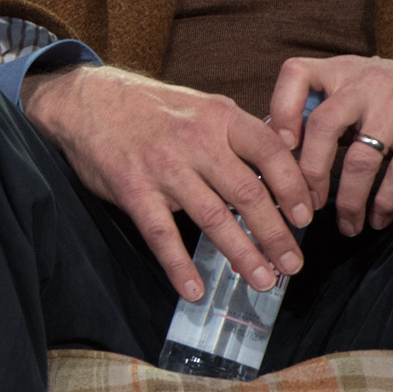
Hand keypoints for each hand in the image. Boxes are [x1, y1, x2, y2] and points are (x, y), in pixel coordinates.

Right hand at [21, 64, 314, 301]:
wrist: (86, 101)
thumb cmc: (148, 108)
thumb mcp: (199, 106)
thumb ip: (234, 133)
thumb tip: (280, 164)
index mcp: (218, 116)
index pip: (270, 151)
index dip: (293, 186)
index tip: (306, 217)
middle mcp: (195, 140)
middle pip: (248, 192)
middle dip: (276, 234)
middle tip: (292, 265)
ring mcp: (164, 166)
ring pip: (212, 217)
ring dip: (241, 254)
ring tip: (261, 280)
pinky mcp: (133, 189)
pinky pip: (161, 234)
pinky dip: (179, 266)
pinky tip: (194, 290)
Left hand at [268, 55, 392, 236]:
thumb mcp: (357, 82)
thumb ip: (322, 106)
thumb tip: (278, 150)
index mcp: (342, 69)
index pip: (296, 74)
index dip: (281, 109)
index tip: (280, 147)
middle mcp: (367, 82)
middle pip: (323, 126)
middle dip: (311, 174)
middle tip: (308, 205)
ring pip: (361, 160)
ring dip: (349, 201)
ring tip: (347, 225)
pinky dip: (385, 204)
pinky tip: (378, 219)